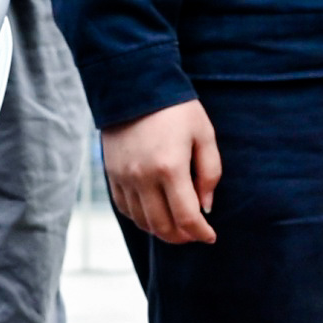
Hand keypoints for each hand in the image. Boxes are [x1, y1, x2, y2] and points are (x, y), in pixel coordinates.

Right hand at [100, 100, 222, 247]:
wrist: (134, 85)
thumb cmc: (176, 108)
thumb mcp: (204, 134)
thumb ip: (210, 173)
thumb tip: (206, 207)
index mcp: (170, 168)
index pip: (187, 217)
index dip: (201, 233)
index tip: (210, 236)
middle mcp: (143, 178)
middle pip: (163, 226)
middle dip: (182, 236)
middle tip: (195, 233)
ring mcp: (124, 178)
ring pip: (142, 222)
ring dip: (162, 230)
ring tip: (177, 225)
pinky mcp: (111, 174)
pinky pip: (125, 209)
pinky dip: (141, 218)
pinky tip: (155, 214)